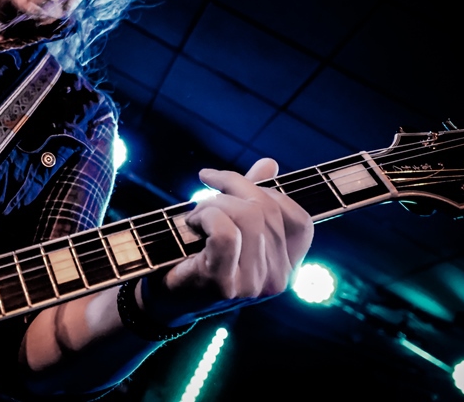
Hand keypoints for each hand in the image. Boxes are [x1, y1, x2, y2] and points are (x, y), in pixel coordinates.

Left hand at [142, 158, 313, 324]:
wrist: (163, 299)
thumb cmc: (196, 257)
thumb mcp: (229, 225)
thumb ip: (252, 197)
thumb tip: (269, 163)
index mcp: (287, 267)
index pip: (299, 220)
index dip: (268, 191)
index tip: (231, 181)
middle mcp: (278, 280)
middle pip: (267, 211)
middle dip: (232, 187)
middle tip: (205, 190)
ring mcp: (253, 285)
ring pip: (247, 217)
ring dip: (213, 203)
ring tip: (195, 215)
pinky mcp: (224, 284)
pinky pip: (225, 233)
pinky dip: (205, 217)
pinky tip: (191, 225)